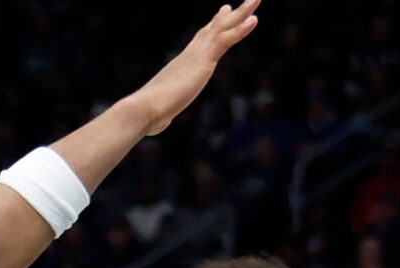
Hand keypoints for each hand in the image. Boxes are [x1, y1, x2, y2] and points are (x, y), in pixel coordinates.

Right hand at [128, 0, 260, 135]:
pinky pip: (226, 40)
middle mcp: (192, 53)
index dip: (216, 24)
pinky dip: (240, 29)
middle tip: (248, 0)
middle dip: (234, 13)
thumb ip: (166, 111)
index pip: (203, 38)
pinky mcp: (204, 61)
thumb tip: (159, 123)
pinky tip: (254, 19)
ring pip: (224, 27)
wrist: (145, 108)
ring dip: (242, 12)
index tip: (225, 10)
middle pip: (217, 27)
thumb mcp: (164, 110)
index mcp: (185, 62)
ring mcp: (198, 54)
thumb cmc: (150, 114)